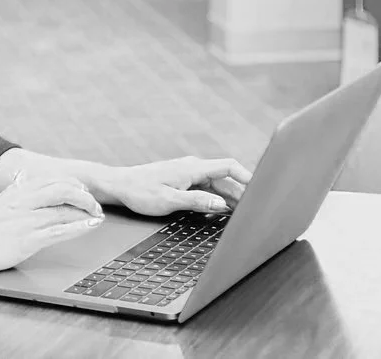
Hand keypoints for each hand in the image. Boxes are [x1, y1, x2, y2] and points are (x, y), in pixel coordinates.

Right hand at [0, 172, 104, 276]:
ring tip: (99, 215)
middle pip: (62, 189)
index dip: (73, 184)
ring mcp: (25, 220)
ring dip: (86, 212)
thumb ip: (14, 189)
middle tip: (95, 205)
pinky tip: (91, 226)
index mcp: (17, 191)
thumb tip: (24, 175)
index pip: (52, 179)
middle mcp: (23, 201)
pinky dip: (78, 227)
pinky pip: (59, 231)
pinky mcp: (27, 239)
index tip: (84, 191)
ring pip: (63, 210)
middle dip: (84, 196)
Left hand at [104, 156, 252, 216]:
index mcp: (192, 168)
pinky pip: (206, 189)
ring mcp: (188, 174)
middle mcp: (193, 168)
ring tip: (243, 213)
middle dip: (242, 193)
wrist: (119, 185)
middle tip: (255, 210)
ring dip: (229, 197)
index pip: (228, 166)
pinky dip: (216, 198)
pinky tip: (222, 211)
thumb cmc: (139, 192)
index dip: (247, 176)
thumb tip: (222, 203)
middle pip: (226, 178)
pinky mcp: (183, 181)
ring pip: (217, 184)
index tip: (260, 189)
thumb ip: (197, 201)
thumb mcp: (169, 200)